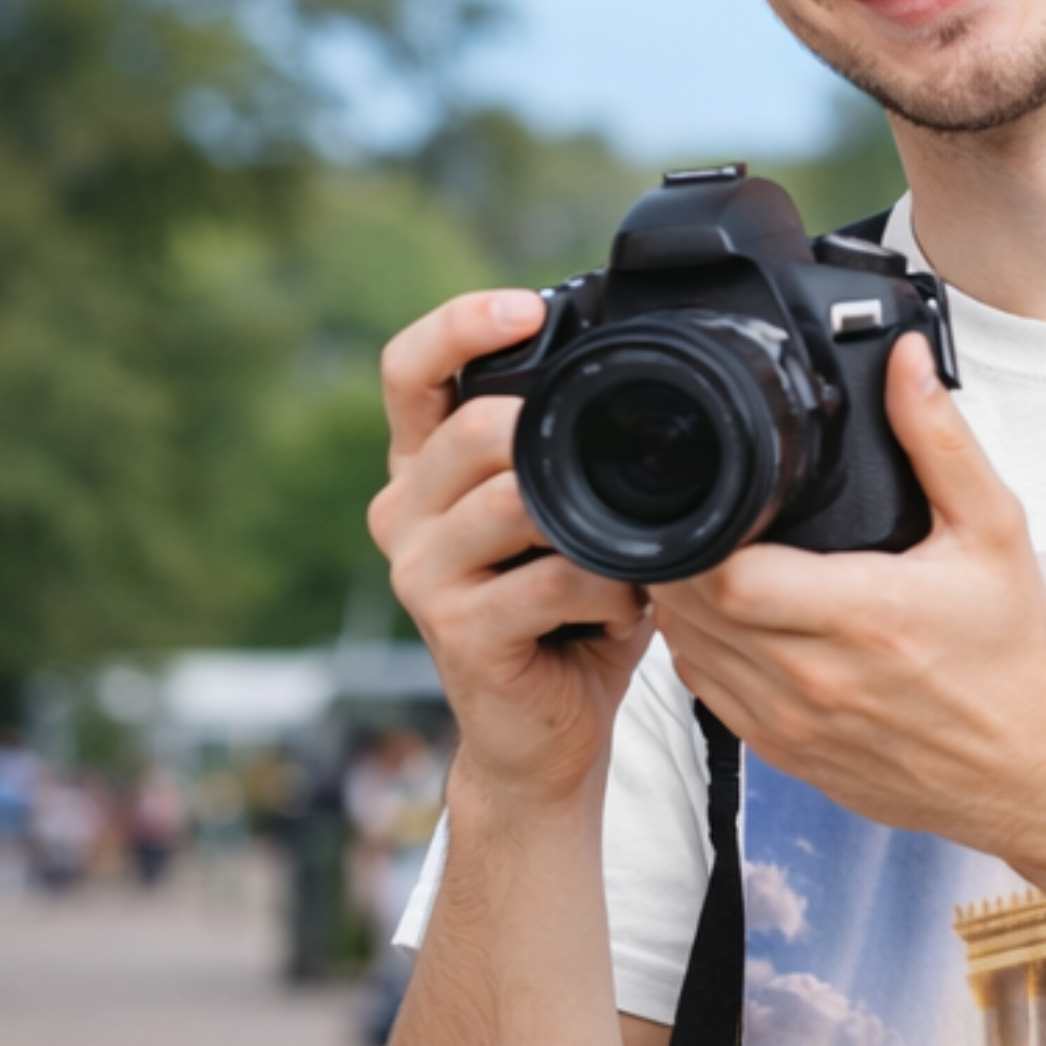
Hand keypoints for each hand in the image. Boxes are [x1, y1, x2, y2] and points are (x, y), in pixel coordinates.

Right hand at [369, 291, 654, 804]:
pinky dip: (608, 588)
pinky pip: (549, 578)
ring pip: (513, 500)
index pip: (407, 370)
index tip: (525, 307)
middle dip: (556, 440)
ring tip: (630, 558)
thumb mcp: (569, 518)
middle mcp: (404, 513)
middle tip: (618, 477)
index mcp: (425, 471)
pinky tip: (623, 608)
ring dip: (598, 525)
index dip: (457, 326)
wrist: (547, 738)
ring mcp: (420, 574)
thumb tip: (641, 380)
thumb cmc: (569, 617)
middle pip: (472, 428)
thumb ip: (574, 455)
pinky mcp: (456, 631)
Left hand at [651, 333, 1045, 855]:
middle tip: (708, 517)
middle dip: (687, 556)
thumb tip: (905, 362)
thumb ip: (939, 440)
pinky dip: (705, 652)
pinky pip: (709, 696)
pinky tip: (734, 620)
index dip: (701, 530)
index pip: (729, 575)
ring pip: (691, 652)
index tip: (718, 495)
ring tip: (715, 561)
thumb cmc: (1013, 656)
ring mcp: (795, 725)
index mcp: (865, 616)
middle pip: (695, 607)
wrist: (1030, 767)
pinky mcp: (787, 756)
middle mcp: (819, 679)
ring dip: (689, 604)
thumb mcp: (992, 531)